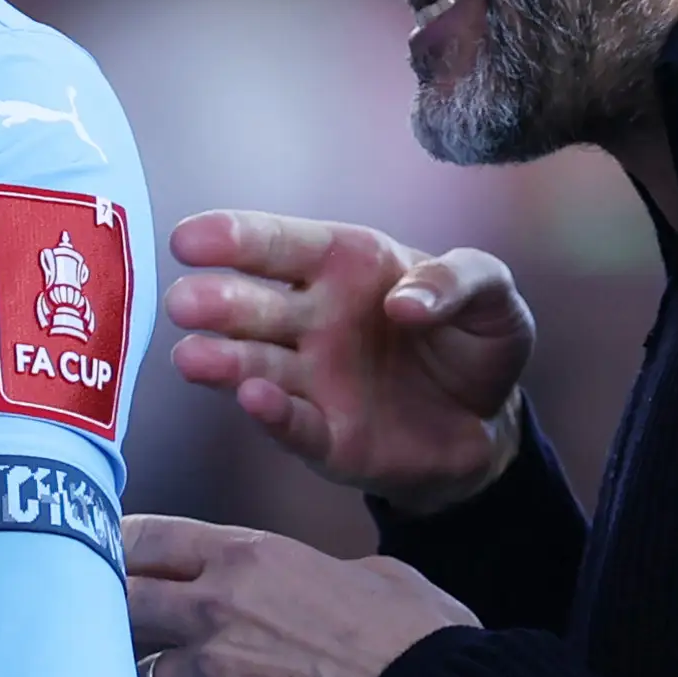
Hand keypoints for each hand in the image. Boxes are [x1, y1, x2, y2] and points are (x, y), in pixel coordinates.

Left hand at [126, 516, 474, 676]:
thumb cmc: (414, 636)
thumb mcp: (368, 572)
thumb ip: (314, 570)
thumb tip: (316, 582)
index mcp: (247, 556)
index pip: (147, 538)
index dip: (121, 551)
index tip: (110, 562)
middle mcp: (214, 606)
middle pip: (125, 604)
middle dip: (126, 621)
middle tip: (131, 635)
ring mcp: (211, 671)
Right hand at [164, 212, 533, 514]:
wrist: (488, 424)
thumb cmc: (473, 342)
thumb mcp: (491, 296)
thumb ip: (460, 280)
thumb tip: (406, 302)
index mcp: (343, 267)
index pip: (278, 245)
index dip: (232, 237)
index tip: (190, 239)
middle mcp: (311, 320)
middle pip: (252, 305)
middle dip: (217, 302)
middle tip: (185, 302)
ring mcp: (311, 381)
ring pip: (255, 366)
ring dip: (223, 361)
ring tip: (193, 357)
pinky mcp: (326, 438)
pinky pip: (295, 426)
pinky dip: (274, 416)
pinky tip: (254, 399)